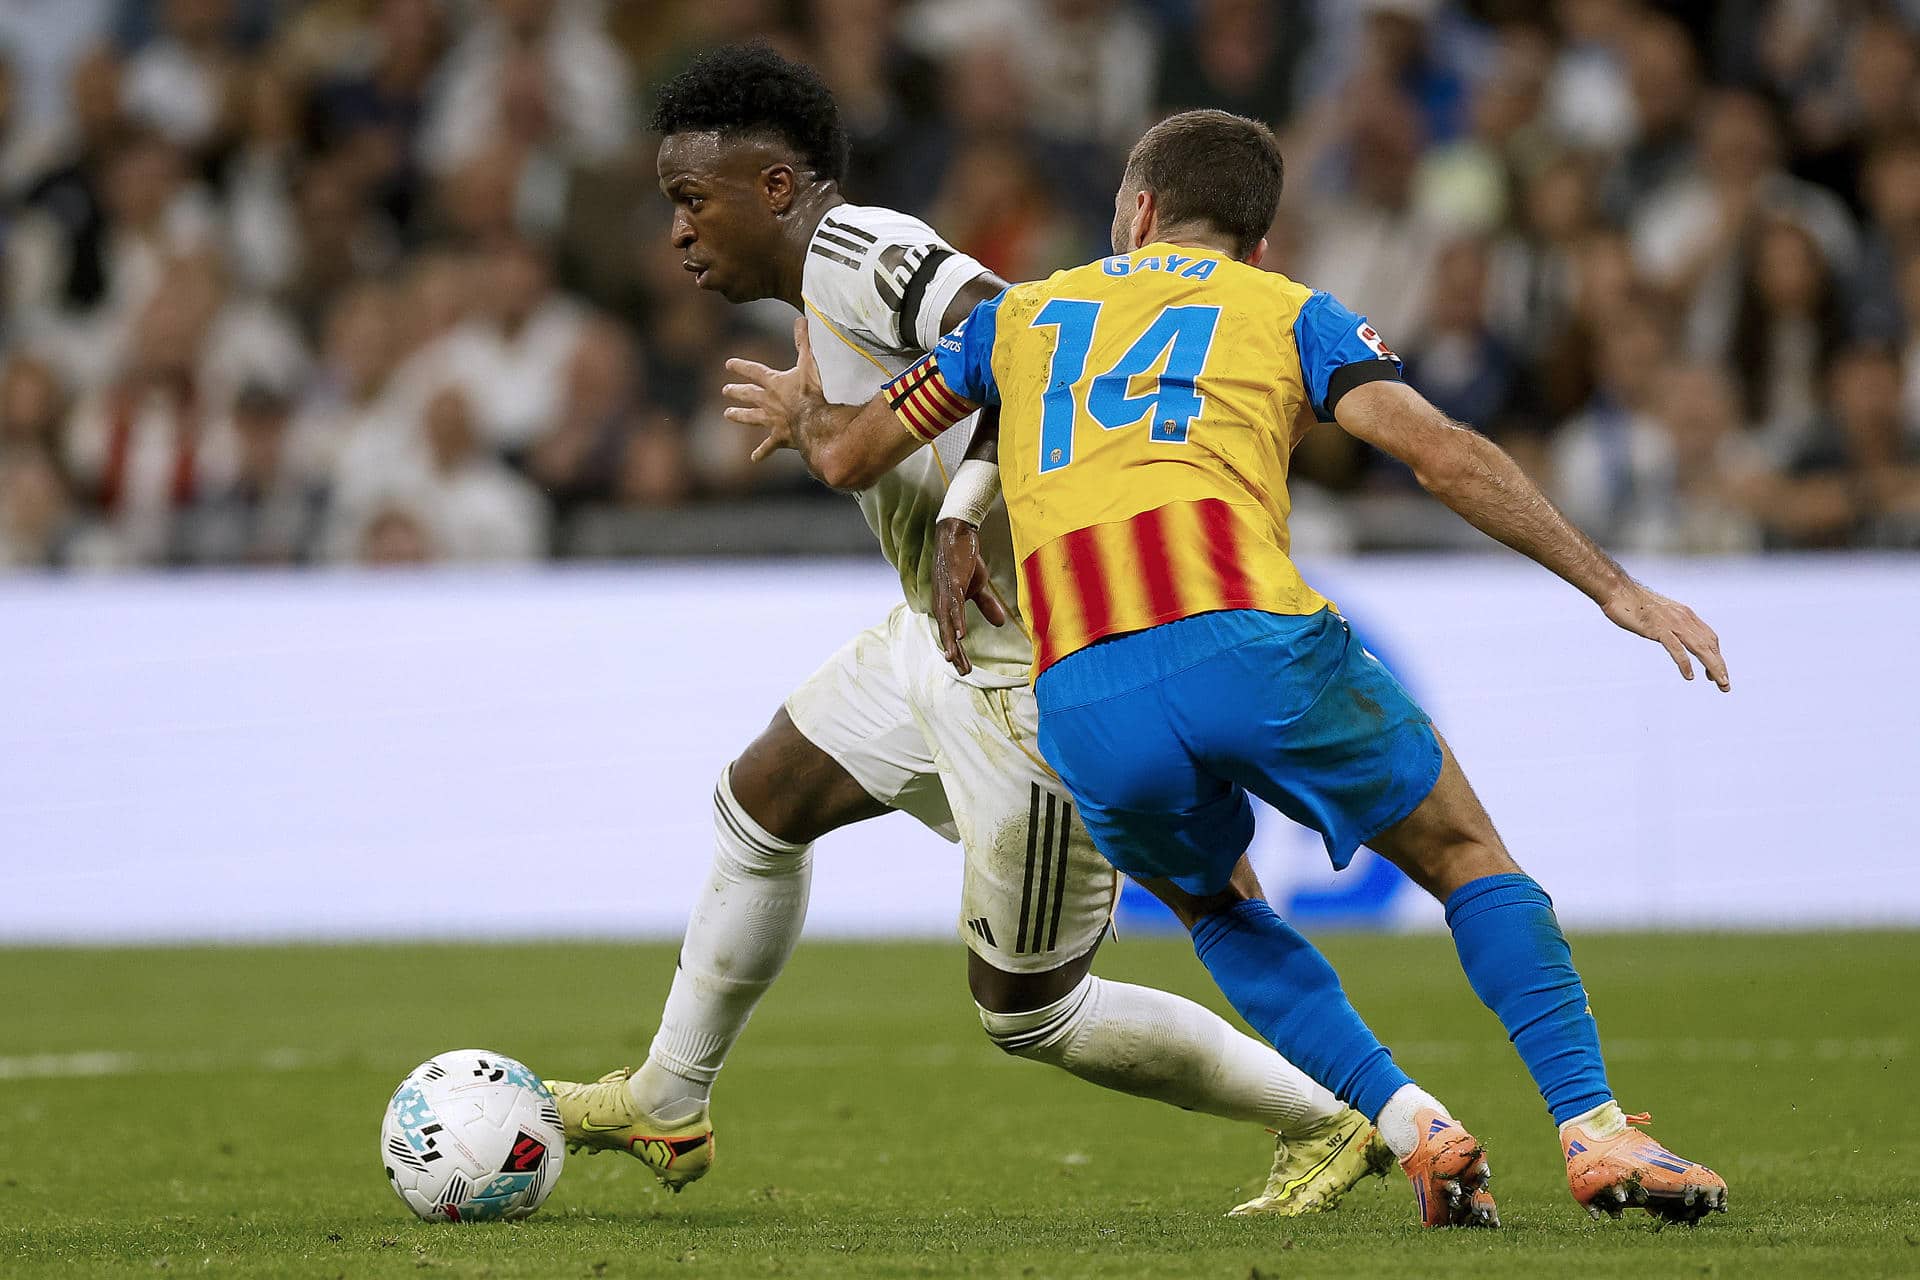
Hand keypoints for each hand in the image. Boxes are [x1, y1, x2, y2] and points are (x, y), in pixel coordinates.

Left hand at [724, 316, 823, 461]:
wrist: (815, 422)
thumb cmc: (813, 391)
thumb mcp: (810, 362)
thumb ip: (805, 341)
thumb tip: (801, 318)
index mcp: (774, 383)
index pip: (754, 371)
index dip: (741, 366)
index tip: (728, 364)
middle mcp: (769, 402)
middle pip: (749, 394)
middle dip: (737, 391)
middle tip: (725, 390)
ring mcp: (773, 421)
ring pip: (752, 418)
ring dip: (740, 416)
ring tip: (727, 415)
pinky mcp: (780, 437)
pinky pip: (768, 446)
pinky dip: (761, 452)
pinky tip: (753, 459)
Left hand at [932, 517, 1008, 675]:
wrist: (959, 533)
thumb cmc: (964, 559)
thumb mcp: (978, 585)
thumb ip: (986, 605)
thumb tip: (1000, 623)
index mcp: (947, 604)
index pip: (952, 633)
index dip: (959, 651)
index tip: (966, 669)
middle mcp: (942, 601)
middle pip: (947, 632)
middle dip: (954, 652)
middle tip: (962, 670)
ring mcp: (946, 592)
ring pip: (948, 621)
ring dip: (951, 640)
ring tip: (953, 658)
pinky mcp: (952, 582)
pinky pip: (955, 605)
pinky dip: (957, 620)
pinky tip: (961, 634)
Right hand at [1600, 583, 1729, 690]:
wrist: (1617, 590)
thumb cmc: (1632, 602)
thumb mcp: (1658, 614)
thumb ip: (1668, 623)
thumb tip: (1670, 634)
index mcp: (1685, 615)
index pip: (1709, 637)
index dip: (1716, 655)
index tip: (1716, 671)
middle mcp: (1684, 618)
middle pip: (1710, 645)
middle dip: (1720, 666)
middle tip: (1725, 685)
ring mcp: (1672, 624)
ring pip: (1700, 648)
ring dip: (1712, 666)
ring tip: (1719, 683)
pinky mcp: (1658, 629)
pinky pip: (1676, 648)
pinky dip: (1685, 663)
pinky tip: (1689, 676)